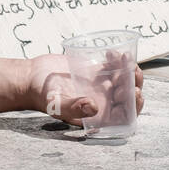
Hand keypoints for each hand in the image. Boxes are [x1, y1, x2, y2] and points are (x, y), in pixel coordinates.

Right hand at [25, 51, 143, 125]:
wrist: (32, 78)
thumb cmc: (42, 96)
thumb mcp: (56, 104)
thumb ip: (73, 108)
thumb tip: (94, 108)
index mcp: (98, 116)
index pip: (124, 115)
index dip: (135, 106)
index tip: (136, 93)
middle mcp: (103, 103)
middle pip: (128, 97)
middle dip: (135, 84)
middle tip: (131, 72)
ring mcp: (100, 87)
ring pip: (124, 81)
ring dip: (129, 71)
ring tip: (125, 58)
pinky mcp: (96, 73)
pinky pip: (113, 67)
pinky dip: (117, 60)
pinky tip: (112, 53)